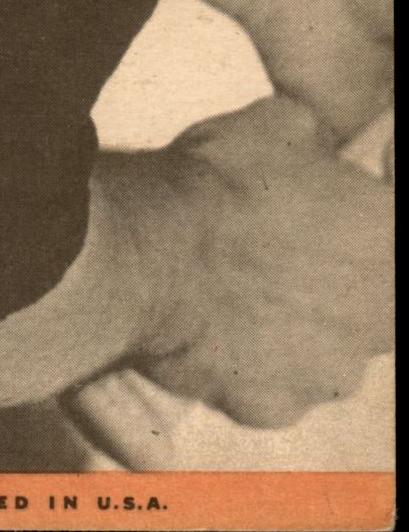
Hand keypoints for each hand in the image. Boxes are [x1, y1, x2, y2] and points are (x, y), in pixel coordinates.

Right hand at [95, 95, 392, 428]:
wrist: (147, 249)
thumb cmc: (218, 181)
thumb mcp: (279, 124)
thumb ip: (316, 145)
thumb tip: (313, 148)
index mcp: (393, 238)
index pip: (392, 225)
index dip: (363, 211)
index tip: (333, 206)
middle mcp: (381, 318)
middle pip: (372, 300)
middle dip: (334, 278)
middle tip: (276, 251)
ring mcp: (329, 371)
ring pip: (326, 352)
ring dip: (296, 328)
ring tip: (238, 293)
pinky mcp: (274, 407)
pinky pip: (272, 388)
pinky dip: (248, 365)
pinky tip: (213, 328)